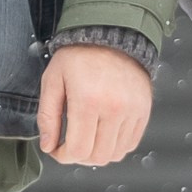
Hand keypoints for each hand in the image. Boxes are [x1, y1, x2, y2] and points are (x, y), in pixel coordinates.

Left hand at [36, 45, 153, 167]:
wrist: (111, 35)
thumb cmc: (78, 56)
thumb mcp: (52, 80)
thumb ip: (47, 116)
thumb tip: (48, 146)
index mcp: (88, 100)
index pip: (77, 150)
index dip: (63, 156)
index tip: (56, 149)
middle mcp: (114, 108)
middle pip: (97, 157)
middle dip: (78, 157)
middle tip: (69, 145)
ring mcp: (132, 111)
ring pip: (115, 154)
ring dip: (97, 154)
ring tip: (86, 139)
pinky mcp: (143, 111)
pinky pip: (130, 144)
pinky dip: (115, 146)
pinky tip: (102, 134)